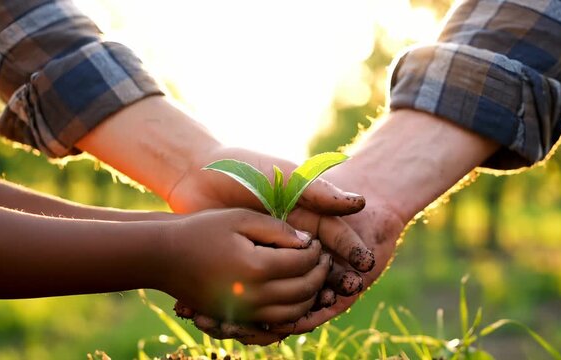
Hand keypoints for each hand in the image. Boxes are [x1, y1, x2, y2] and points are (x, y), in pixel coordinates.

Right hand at [157, 208, 331, 323]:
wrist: (164, 257)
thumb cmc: (202, 230)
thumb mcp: (241, 218)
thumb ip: (278, 229)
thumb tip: (307, 242)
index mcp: (257, 267)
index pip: (303, 263)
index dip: (316, 251)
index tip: (316, 242)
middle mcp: (253, 296)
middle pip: (304, 290)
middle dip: (320, 274)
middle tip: (323, 259)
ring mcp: (244, 313)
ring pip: (294, 313)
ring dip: (311, 296)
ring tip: (313, 277)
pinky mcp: (236, 321)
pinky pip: (274, 326)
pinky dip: (291, 315)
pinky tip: (295, 299)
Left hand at [189, 109, 498, 342]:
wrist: (194, 177)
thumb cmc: (242, 168)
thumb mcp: (282, 177)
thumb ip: (318, 191)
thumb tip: (360, 203)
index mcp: (306, 214)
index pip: (336, 237)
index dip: (352, 250)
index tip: (366, 264)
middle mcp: (292, 237)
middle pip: (322, 263)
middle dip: (336, 278)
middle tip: (349, 292)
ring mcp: (271, 254)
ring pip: (297, 281)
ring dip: (310, 294)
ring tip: (320, 306)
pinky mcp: (249, 268)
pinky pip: (268, 288)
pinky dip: (277, 301)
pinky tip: (285, 311)